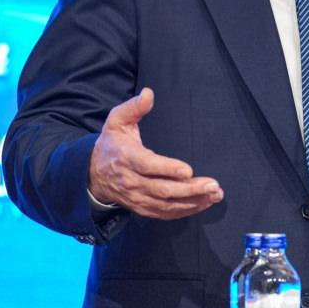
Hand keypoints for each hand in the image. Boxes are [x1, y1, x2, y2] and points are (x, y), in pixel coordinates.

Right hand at [88, 88, 222, 219]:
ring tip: (214, 195)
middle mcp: (131, 181)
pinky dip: (185, 211)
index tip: (188, 170)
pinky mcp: (142, 208)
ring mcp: (137, 197)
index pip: (148, 166)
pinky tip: (203, 204)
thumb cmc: (112, 144)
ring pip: (166, 205)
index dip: (168, 170)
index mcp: (126, 158)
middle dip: (190, 189)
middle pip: (162, 190)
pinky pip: (164, 213)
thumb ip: (133, 107)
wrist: (93, 174)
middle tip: (213, 185)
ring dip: (192, 202)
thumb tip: (148, 94)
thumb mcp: (116, 121)